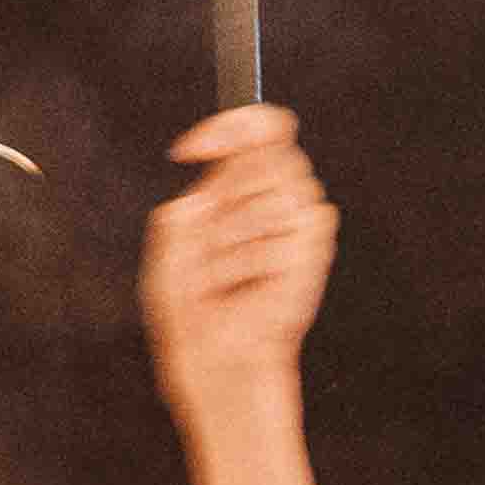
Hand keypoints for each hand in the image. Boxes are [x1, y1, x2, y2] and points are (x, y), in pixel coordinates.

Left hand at [140, 104, 334, 406]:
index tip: (188, 150)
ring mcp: (299, 222)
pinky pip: (288, 229)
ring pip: (271, 194)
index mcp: (243, 188)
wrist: (215, 358)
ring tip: (221, 278)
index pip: (259, 128)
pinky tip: (244, 286)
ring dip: (229, 241)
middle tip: (204, 245)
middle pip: (266, 153)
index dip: (231, 126)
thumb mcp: (170, 250)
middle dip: (224, 197)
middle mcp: (276, 198)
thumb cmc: (194, 311)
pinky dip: (253, 261)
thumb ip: (183, 213)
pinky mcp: (314, 249)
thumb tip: (202, 192)